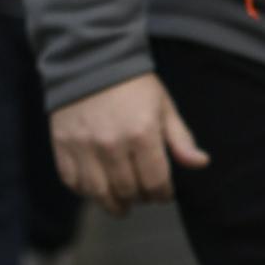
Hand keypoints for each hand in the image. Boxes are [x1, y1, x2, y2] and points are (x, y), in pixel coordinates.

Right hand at [52, 72, 206, 210]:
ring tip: (122, 204)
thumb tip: (201, 163)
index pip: (155, 182)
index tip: (164, 193)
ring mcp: (84, 147)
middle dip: (140, 198)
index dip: (163, 194)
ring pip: (99, 194)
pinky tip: (97, 188)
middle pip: (128, 191)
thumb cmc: (134, 85)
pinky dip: (86, 191)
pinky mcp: (63, 146)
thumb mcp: (164, 107)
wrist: (91, 60)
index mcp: (142, 134)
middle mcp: (112, 145)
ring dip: (113, 204)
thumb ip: (181, 140)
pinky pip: (73, 182)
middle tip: (143, 195)